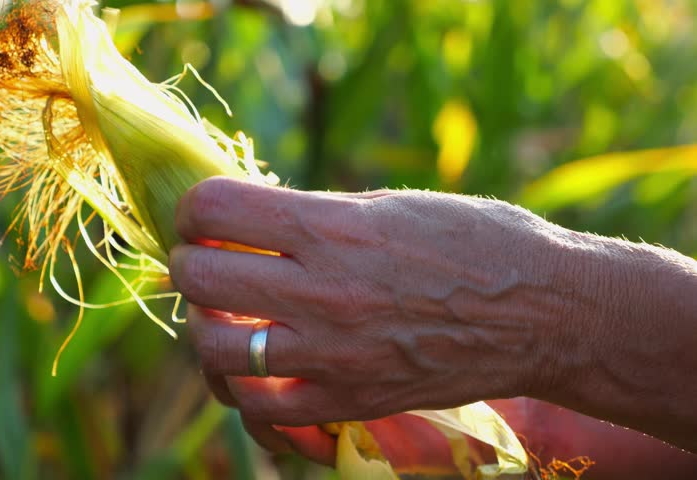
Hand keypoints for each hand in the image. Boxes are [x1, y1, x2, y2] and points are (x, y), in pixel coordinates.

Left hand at [169, 177, 572, 425]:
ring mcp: (333, 354)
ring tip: (226, 316)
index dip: (194, 207)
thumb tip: (248, 218)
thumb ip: (311, 213)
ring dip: (206, 330)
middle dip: (190, 263)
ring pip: (214, 351)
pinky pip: (260, 411)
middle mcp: (324, 291)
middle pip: (198, 278)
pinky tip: (254, 369)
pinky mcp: (349, 401)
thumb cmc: (475, 241)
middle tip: (208, 261)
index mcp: (333, 226)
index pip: (214, 209)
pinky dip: (242, 390)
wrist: (544, 311)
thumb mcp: (389, 204)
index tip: (204, 214)